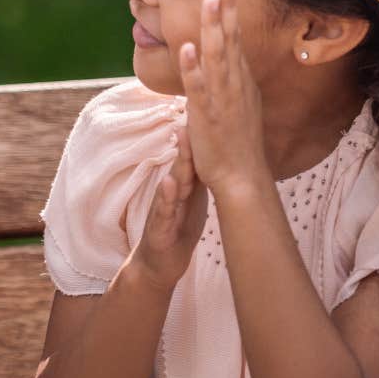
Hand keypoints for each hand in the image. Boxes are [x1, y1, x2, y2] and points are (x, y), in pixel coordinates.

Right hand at [126, 127, 209, 290]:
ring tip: (182, 140)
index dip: (202, 137)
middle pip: (183, 162)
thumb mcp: (194, 201)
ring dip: (178, 161)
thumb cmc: (179, 230)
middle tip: (194, 113)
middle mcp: (172, 192)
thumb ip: (201, 178)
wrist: (159, 265)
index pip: (194, 158)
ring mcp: (163, 209)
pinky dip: (166, 197)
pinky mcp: (159, 228)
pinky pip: (163, 211)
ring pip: (172, 182)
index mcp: (185, 186)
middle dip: (190, 139)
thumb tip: (220, 155)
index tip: (211, 112)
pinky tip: (169, 182)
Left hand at [177, 0, 270, 194]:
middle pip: (229, 38)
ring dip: (212, 26)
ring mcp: (222, 97)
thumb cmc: (237, 142)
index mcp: (239, 79)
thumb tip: (229, 58)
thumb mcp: (238, 102)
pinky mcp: (207, 115)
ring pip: (217, 55)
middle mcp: (234, 83)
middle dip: (225, 6)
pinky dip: (193, 67)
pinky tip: (187, 47)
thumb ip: (233, 78)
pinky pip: (199, 87)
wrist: (243, 177)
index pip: (235, 36)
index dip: (230, 9)